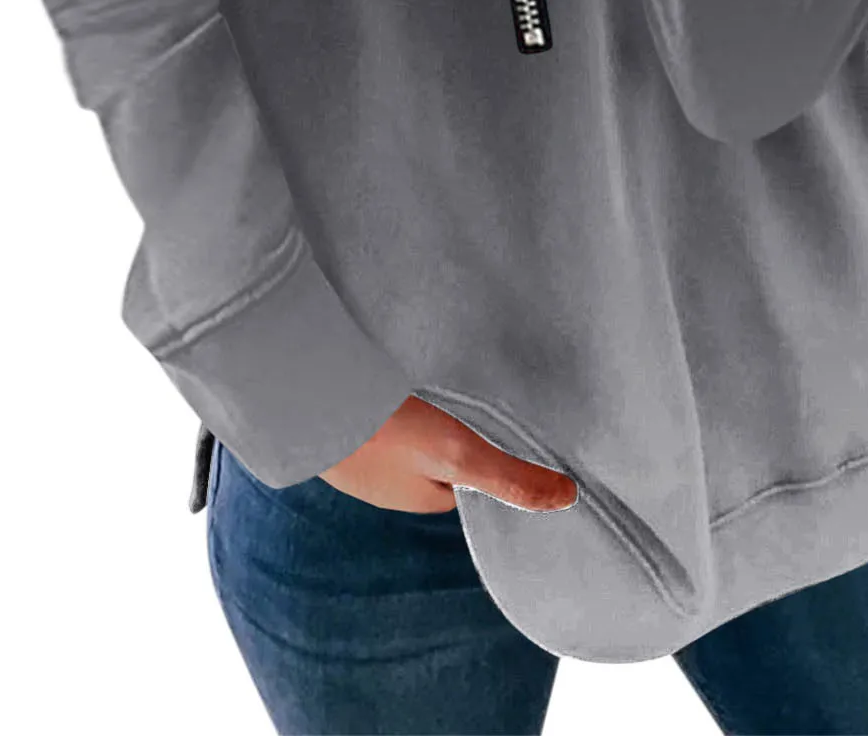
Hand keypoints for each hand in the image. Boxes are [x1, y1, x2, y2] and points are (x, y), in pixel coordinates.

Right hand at [318, 394, 579, 513]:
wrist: (300, 399)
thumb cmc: (382, 432)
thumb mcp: (458, 454)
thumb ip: (510, 477)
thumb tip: (567, 499)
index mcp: (419, 498)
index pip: (466, 481)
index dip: (484, 453)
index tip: (495, 421)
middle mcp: (385, 482)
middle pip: (433, 457)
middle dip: (449, 428)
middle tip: (467, 391)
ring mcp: (355, 453)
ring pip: (400, 433)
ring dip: (414, 410)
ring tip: (432, 375)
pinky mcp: (332, 421)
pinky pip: (368, 411)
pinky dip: (381, 395)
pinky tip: (387, 369)